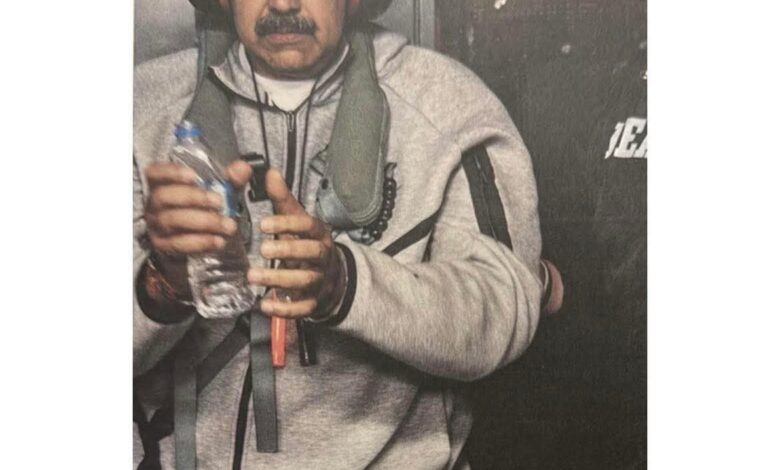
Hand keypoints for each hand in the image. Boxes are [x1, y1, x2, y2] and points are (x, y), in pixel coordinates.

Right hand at [144, 160, 251, 293]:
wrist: (190, 238)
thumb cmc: (201, 207)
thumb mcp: (216, 190)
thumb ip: (229, 179)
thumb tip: (243, 168)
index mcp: (161, 184)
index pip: (155, 172)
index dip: (171, 172)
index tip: (193, 176)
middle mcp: (154, 204)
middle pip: (164, 197)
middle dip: (193, 198)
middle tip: (218, 202)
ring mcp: (156, 225)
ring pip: (173, 221)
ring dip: (203, 222)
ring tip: (227, 225)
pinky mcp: (163, 245)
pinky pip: (178, 244)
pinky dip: (200, 242)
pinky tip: (218, 241)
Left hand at [248, 169, 345, 318]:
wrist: (331, 277)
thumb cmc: (306, 243)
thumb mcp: (296, 220)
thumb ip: (282, 200)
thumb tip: (269, 172)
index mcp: (319, 233)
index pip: (308, 226)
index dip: (288, 225)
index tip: (263, 224)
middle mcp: (323, 256)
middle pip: (312, 253)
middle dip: (288, 251)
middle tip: (262, 249)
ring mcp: (321, 281)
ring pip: (305, 280)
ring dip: (279, 279)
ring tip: (252, 276)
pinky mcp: (314, 302)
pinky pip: (303, 308)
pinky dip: (285, 309)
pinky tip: (264, 305)